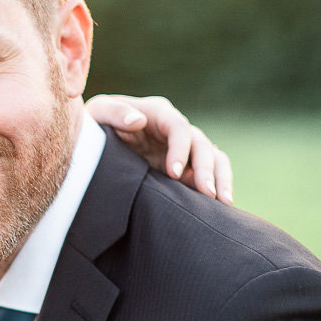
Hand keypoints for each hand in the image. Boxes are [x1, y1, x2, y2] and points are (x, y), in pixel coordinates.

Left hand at [85, 93, 232, 202]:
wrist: (96, 143)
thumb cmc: (97, 125)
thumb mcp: (98, 113)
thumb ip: (114, 113)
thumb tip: (137, 121)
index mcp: (158, 113)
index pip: (178, 127)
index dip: (180, 149)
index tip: (173, 173)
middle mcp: (176, 128)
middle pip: (201, 144)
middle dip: (205, 169)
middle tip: (206, 194)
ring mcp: (184, 147)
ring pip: (213, 157)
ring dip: (220, 178)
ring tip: (224, 203)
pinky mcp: (185, 166)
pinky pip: (210, 172)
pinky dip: (218, 186)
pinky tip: (220, 208)